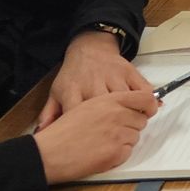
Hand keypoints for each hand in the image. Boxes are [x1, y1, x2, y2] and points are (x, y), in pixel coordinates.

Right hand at [33, 89, 158, 184]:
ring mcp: (117, 133)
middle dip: (130, 126)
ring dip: (123, 141)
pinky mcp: (116, 152)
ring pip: (135, 137)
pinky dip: (117, 155)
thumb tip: (134, 106)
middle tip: (110, 131)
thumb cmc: (63, 130)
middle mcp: (116, 114)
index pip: (144, 98)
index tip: (147, 111)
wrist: (48, 152)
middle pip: (141, 120)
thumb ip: (110, 103)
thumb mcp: (86, 106)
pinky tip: (100, 153)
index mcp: (109, 99)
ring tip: (100, 142)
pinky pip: (128, 152)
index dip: (148, 106)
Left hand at [36, 30, 151, 129]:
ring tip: (134, 127)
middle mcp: (93, 82)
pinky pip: (142, 88)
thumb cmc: (73, 75)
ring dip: (132, 115)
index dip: (85, 130)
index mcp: (73, 90)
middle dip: (112, 125)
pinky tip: (147, 111)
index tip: (91, 142)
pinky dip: (147, 101)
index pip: (78, 113)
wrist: (89, 48)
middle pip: (105, 108)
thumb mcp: (57, 92)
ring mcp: (113, 76)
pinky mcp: (129, 71)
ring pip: (126, 99)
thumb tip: (42, 135)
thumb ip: (49, 115)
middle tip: (116, 137)